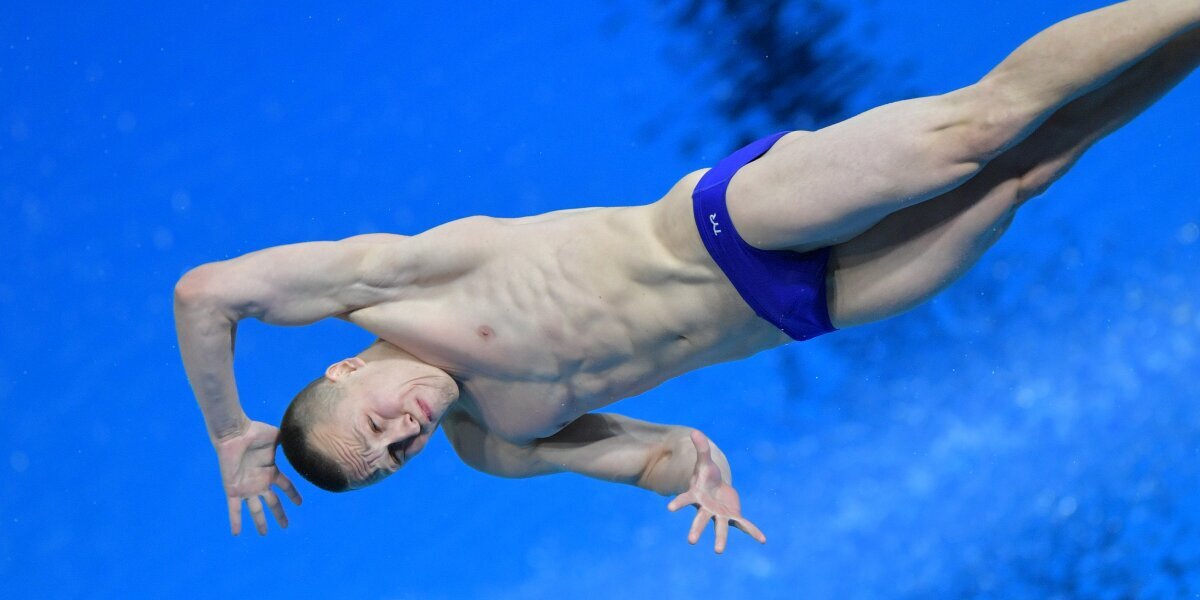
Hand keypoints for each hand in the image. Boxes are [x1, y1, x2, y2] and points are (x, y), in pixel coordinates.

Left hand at [213, 419, 301, 535]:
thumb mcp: (277, 436)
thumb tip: (302, 440)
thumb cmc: (255, 432)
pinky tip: (236, 533)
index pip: (285, 486)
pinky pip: (234, 509)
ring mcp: (246, 487)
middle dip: (279, 514)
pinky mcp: (233, 490)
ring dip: (259, 522)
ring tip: (264, 534)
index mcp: (270, 471)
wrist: (235, 434)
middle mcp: (259, 482)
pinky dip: (235, 521)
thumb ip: (287, 441)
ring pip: (255, 509)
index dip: (293, 495)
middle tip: (285, 526)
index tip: (299, 503)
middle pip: (272, 503)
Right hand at [666, 430, 765, 552]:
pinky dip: (753, 532)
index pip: (685, 499)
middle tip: (691, 541)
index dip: (678, 503)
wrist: (718, 489)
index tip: (670, 508)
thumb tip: (694, 432)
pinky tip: (763, 540)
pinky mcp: (733, 517)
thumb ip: (701, 448)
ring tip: (718, 551)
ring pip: (719, 528)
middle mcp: (706, 510)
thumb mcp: (705, 461)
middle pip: (700, 520)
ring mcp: (720, 515)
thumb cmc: (707, 477)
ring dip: (720, 539)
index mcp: (697, 496)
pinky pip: (744, 525)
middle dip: (696, 529)